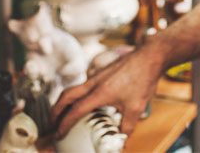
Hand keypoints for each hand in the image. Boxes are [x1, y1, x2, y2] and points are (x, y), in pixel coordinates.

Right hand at [51, 43, 166, 138]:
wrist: (148, 57)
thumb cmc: (143, 79)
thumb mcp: (136, 108)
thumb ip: (126, 127)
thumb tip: (122, 142)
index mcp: (100, 92)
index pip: (76, 110)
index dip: (65, 123)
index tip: (59, 134)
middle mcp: (93, 82)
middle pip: (66, 96)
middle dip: (55, 110)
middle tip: (51, 124)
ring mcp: (96, 76)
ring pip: (72, 88)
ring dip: (63, 101)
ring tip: (62, 114)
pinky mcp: (100, 72)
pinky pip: (81, 85)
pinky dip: (75, 95)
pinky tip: (81, 103)